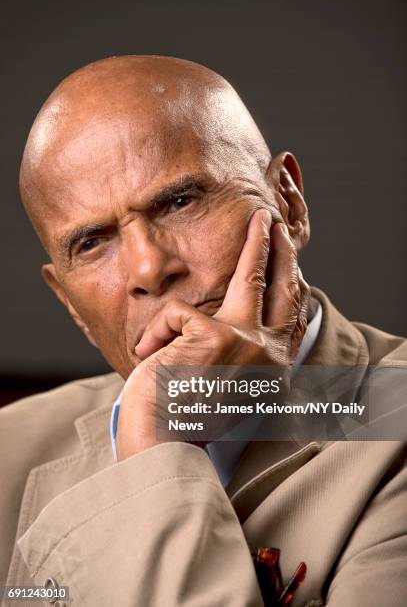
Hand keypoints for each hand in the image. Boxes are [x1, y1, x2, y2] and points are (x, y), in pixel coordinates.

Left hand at [116, 209, 309, 459]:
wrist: (164, 447)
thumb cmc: (186, 416)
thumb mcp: (223, 384)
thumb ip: (238, 351)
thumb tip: (241, 317)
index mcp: (272, 369)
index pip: (290, 318)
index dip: (292, 287)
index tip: (293, 268)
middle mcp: (269, 355)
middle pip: (283, 289)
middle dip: (282, 251)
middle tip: (275, 225)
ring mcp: (247, 344)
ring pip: (253, 277)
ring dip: (257, 243)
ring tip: (258, 221)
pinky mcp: (215, 337)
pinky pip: (178, 313)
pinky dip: (157, 332)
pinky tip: (150, 355)